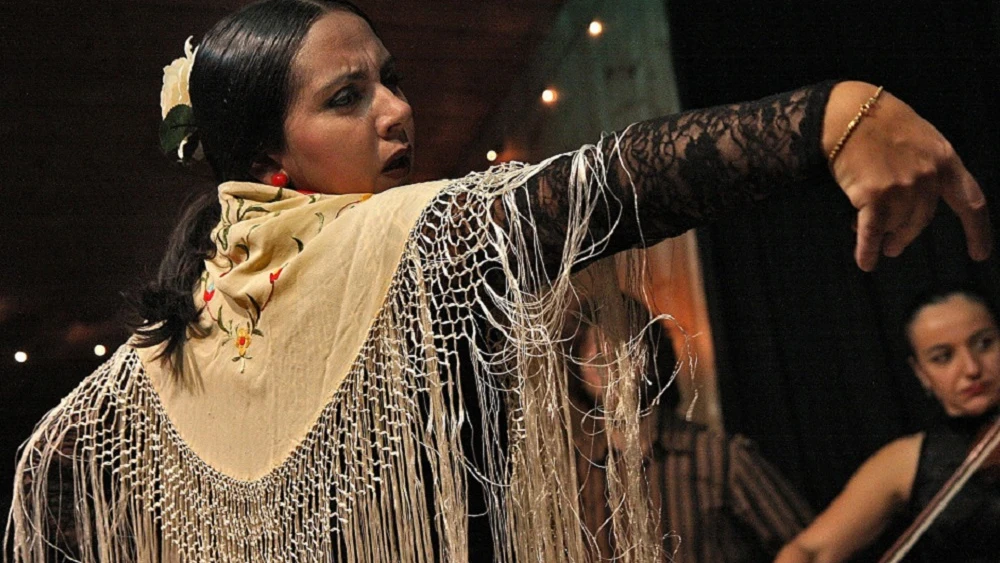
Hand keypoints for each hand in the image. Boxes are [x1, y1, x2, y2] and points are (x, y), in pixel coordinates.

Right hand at [824, 81, 991, 270]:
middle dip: (906, 236)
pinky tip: (866, 263)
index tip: (979, 254)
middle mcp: (928, 177)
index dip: (977, 231)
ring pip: (895, 224)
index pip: (971, 202)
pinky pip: (872, 231)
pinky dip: (867, 249)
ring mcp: (902, 187)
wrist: (847, 114)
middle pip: (922, 220)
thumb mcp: (919, 138)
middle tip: (895, 248)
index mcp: (945, 160)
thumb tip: (915, 203)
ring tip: (872, 240)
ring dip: (883, 235)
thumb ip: (927, 167)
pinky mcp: (874, 196)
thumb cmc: (879, 121)